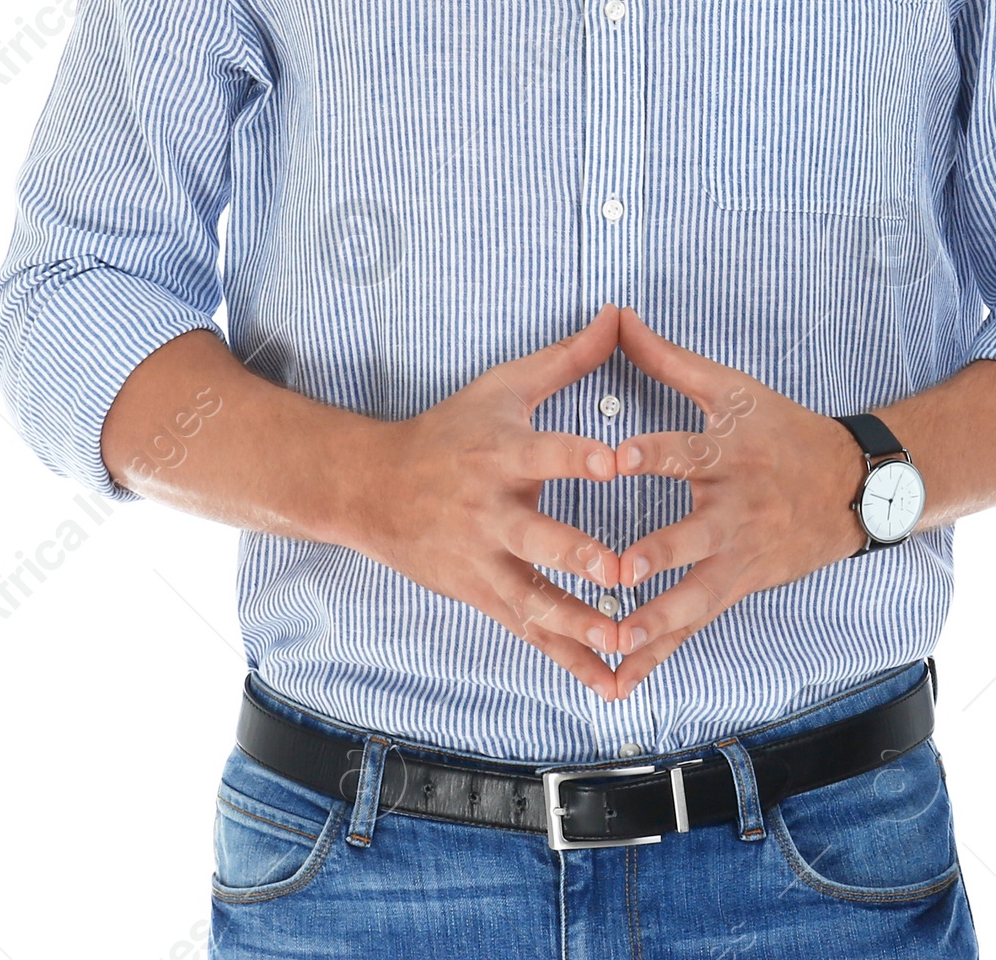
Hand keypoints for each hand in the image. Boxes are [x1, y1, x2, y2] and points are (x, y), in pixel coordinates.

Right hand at [347, 299, 627, 699]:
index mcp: (500, 455)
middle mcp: (490, 512)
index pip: (542, 454)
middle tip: (621, 571)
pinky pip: (531, 634)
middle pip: (536, 539)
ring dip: (578, 624)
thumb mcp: (505, 387)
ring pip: (534, 600)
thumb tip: (620, 313)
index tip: (613, 462)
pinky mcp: (483, 597)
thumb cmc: (452, 430)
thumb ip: (569, 357)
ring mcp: (484, 562)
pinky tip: (612, 682)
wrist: (372, 490)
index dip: (576, 456)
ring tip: (623, 642)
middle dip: (578, 557)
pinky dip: (569, 659)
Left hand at [601, 304, 869, 696]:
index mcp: (728, 454)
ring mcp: (738, 557)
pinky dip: (657, 655)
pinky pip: (693, 628)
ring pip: (693, 597)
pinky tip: (617, 682)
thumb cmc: (781, 429)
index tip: (615, 458)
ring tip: (613, 641)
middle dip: (654, 556)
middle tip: (616, 571)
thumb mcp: (731, 390)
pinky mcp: (738, 588)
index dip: (651, 453)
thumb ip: (666, 360)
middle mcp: (734, 510)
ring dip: (653, 622)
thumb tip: (616, 316)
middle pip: (691, 536)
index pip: (686, 451)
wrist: (853, 486)